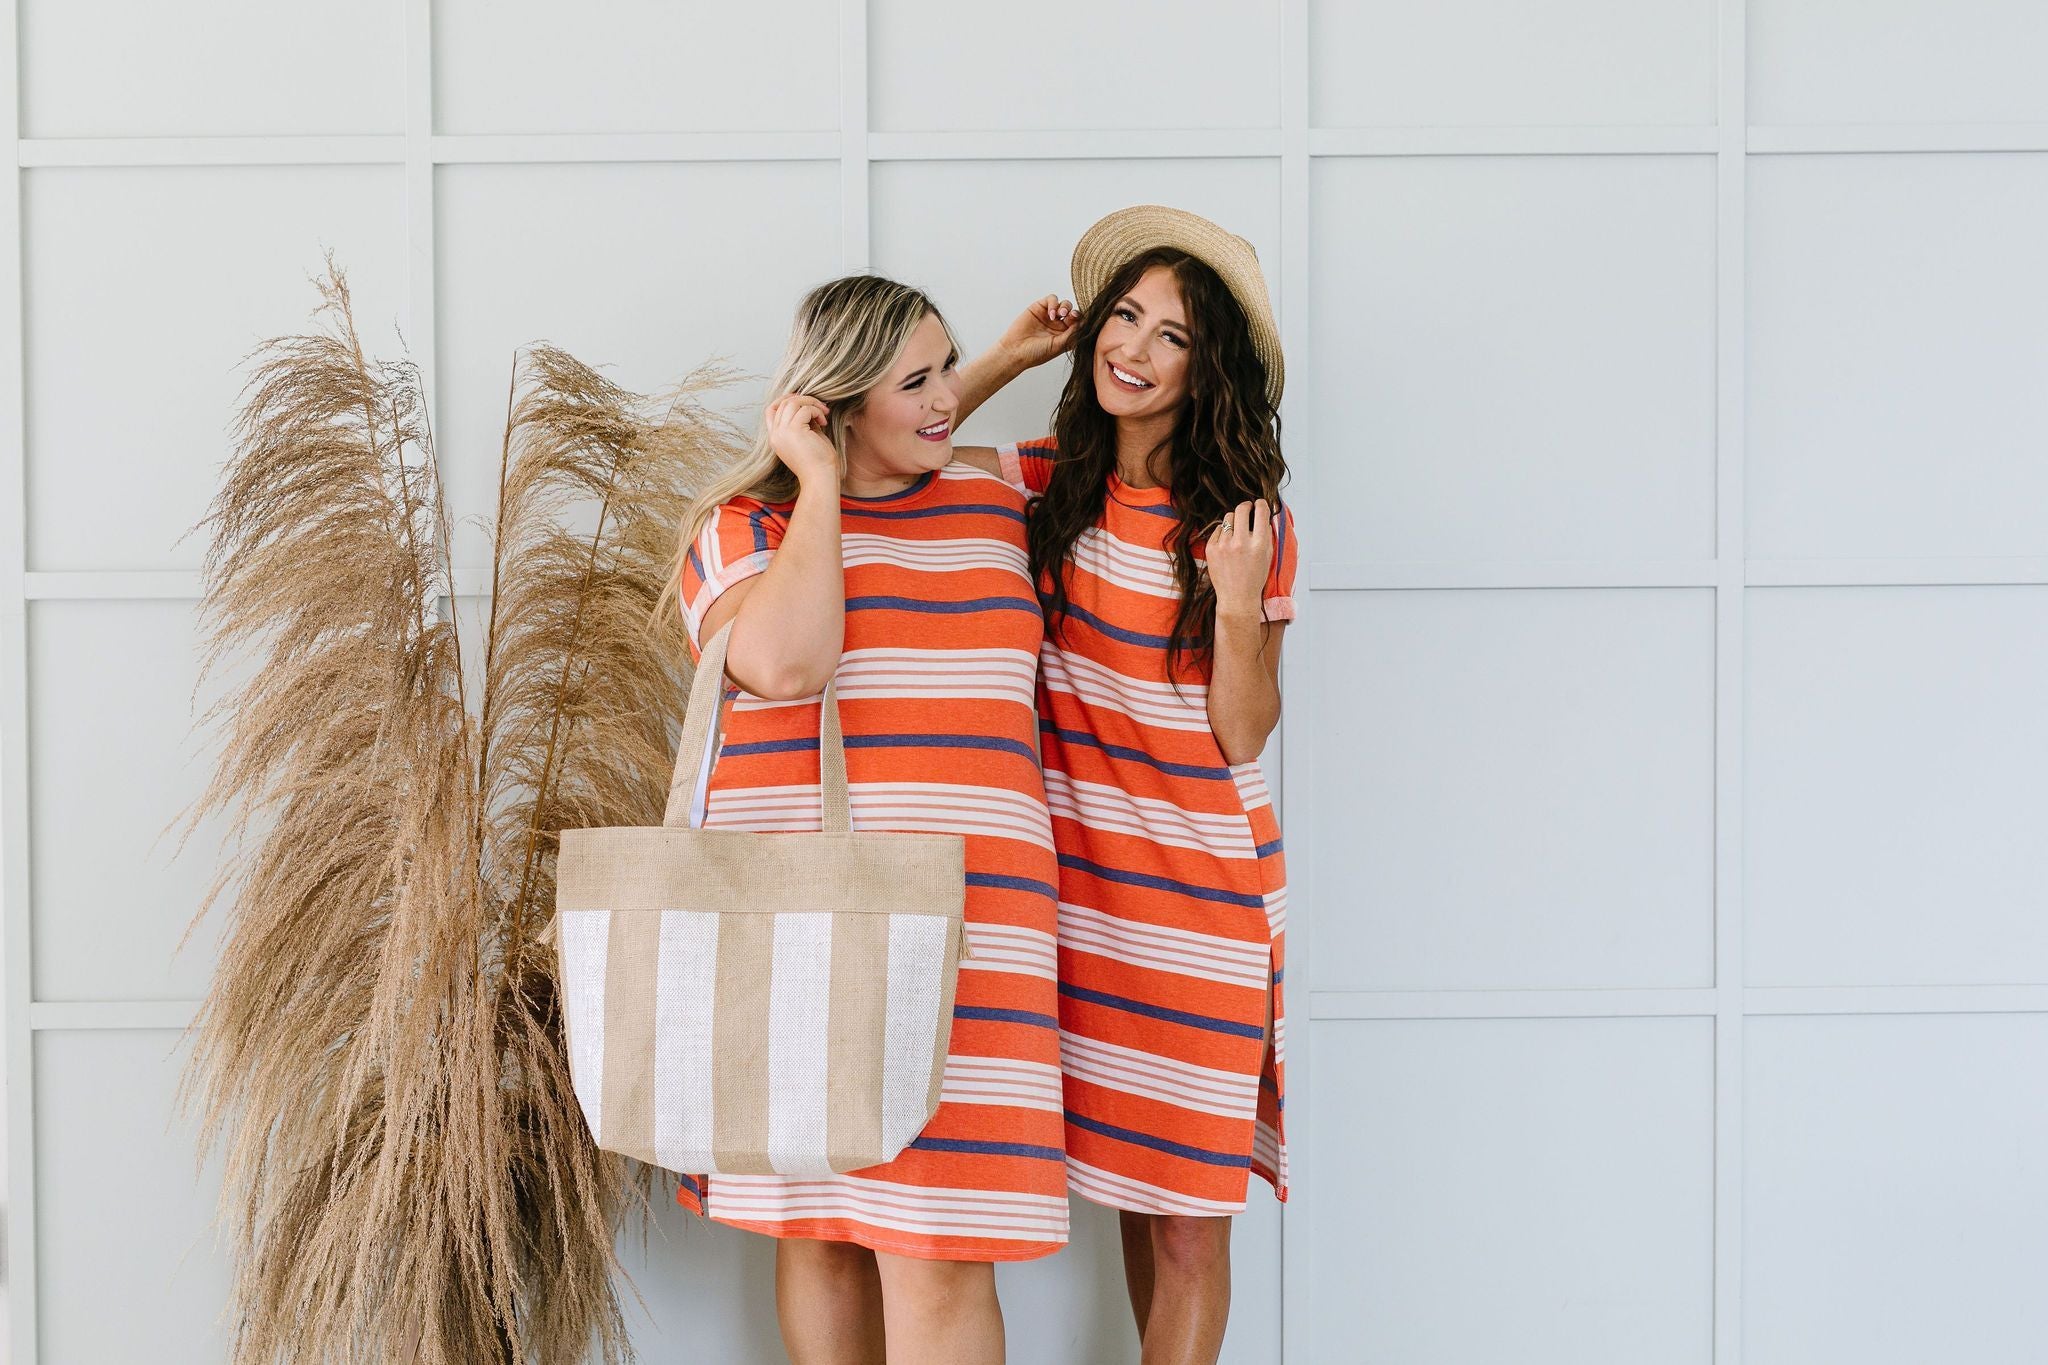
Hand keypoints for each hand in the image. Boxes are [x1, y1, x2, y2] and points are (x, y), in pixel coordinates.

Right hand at [765, 394, 838, 487]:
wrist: (821, 478)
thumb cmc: (818, 462)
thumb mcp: (807, 438)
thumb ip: (804, 423)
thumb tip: (809, 406)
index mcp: (776, 438)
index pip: (771, 410)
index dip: (786, 400)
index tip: (803, 400)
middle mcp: (775, 435)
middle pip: (783, 403)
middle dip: (803, 400)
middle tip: (820, 408)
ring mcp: (782, 432)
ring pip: (792, 402)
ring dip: (811, 403)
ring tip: (823, 413)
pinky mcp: (793, 431)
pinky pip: (804, 409)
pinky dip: (816, 411)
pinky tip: (824, 422)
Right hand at [997, 294, 1080, 369]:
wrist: (1015, 351)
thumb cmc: (1036, 353)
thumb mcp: (1059, 346)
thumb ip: (1072, 334)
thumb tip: (1084, 323)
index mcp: (1065, 336)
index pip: (1079, 324)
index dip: (1082, 321)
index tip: (1081, 322)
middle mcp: (1059, 325)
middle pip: (1073, 312)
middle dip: (1074, 313)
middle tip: (1071, 317)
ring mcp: (1049, 316)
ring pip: (1064, 304)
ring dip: (1065, 307)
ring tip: (1061, 314)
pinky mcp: (1039, 308)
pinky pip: (1052, 299)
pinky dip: (1054, 304)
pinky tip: (1051, 314)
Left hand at [1204, 499, 1274, 615]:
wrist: (1237, 597)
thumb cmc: (1254, 578)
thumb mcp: (1267, 555)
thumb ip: (1267, 534)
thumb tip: (1263, 515)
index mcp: (1259, 544)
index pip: (1261, 512)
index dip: (1261, 504)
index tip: (1259, 503)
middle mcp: (1241, 542)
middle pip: (1241, 509)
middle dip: (1245, 506)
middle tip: (1247, 508)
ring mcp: (1224, 545)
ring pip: (1228, 518)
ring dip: (1234, 520)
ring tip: (1237, 530)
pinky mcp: (1211, 548)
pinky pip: (1218, 530)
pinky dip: (1223, 533)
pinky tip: (1228, 543)